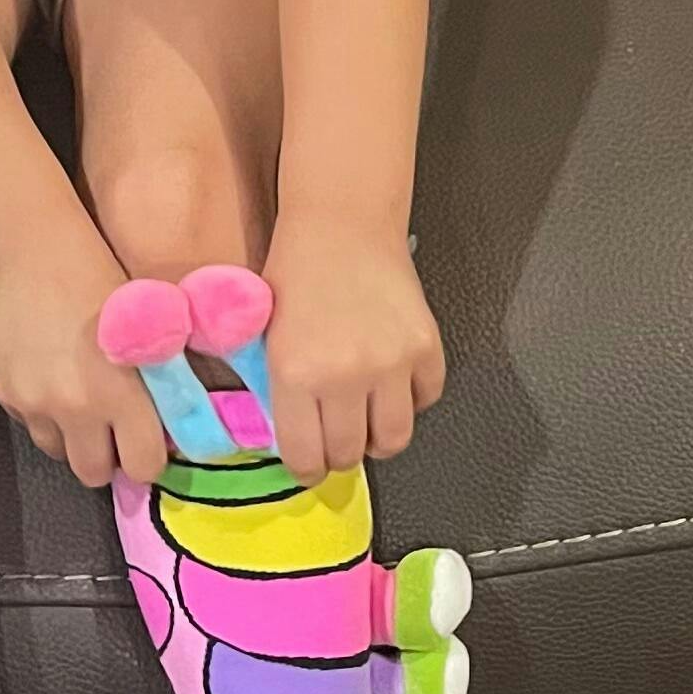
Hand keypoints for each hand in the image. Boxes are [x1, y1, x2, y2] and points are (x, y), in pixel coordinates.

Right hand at [0, 208, 169, 490]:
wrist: (30, 249)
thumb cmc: (101, 276)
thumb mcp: (147, 330)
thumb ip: (159, 384)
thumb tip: (170, 428)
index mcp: (121, 393)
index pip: (144, 466)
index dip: (149, 457)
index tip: (149, 440)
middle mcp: (76, 408)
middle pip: (94, 474)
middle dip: (108, 458)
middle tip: (114, 428)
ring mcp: (34, 403)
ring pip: (58, 452)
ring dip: (73, 437)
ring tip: (79, 399)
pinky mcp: (4, 393)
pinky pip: (30, 424)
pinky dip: (43, 413)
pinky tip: (50, 374)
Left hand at [262, 216, 444, 482]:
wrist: (341, 225)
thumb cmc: (294, 276)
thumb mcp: (266, 337)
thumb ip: (280, 393)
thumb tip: (296, 443)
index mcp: (296, 374)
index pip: (305, 457)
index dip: (306, 468)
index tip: (309, 464)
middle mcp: (345, 376)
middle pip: (349, 453)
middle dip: (340, 454)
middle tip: (335, 440)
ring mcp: (392, 363)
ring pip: (393, 439)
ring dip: (378, 437)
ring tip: (367, 420)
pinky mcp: (426, 348)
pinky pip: (426, 399)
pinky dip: (411, 399)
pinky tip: (393, 383)